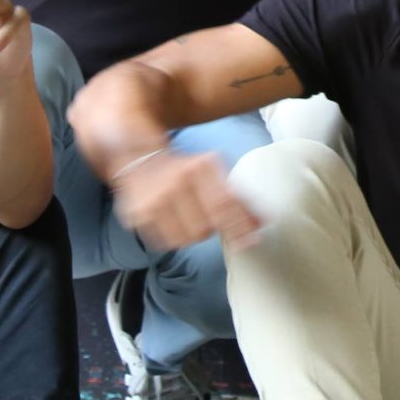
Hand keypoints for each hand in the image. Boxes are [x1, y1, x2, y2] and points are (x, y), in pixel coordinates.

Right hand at [109, 147, 260, 251]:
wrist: (139, 157)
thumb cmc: (185, 169)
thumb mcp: (212, 172)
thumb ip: (237, 198)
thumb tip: (262, 223)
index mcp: (198, 167)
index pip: (224, 204)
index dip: (240, 224)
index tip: (254, 239)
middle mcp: (175, 183)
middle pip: (206, 227)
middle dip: (216, 228)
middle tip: (216, 221)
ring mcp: (153, 201)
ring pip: (187, 238)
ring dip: (197, 234)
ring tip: (195, 219)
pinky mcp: (138, 216)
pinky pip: (166, 242)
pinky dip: (177, 237)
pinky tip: (177, 222)